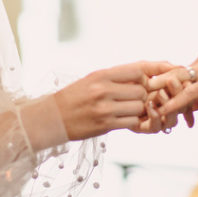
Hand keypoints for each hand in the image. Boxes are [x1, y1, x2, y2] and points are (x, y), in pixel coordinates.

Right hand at [55, 61, 174, 139]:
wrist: (53, 117)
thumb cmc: (74, 97)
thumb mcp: (92, 79)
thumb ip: (115, 77)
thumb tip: (143, 75)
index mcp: (101, 75)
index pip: (137, 71)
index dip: (145, 78)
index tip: (143, 83)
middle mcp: (103, 90)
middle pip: (141, 90)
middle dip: (142, 96)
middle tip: (135, 99)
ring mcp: (105, 108)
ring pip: (138, 107)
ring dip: (137, 110)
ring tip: (128, 110)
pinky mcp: (105, 125)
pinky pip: (131, 122)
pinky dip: (131, 122)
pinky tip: (123, 120)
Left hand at [148, 50, 197, 120]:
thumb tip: (191, 108)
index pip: (175, 72)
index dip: (163, 88)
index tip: (151, 102)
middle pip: (171, 76)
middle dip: (157, 93)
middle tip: (145, 109)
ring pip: (177, 83)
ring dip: (162, 100)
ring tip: (148, 114)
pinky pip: (190, 93)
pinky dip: (175, 103)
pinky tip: (164, 112)